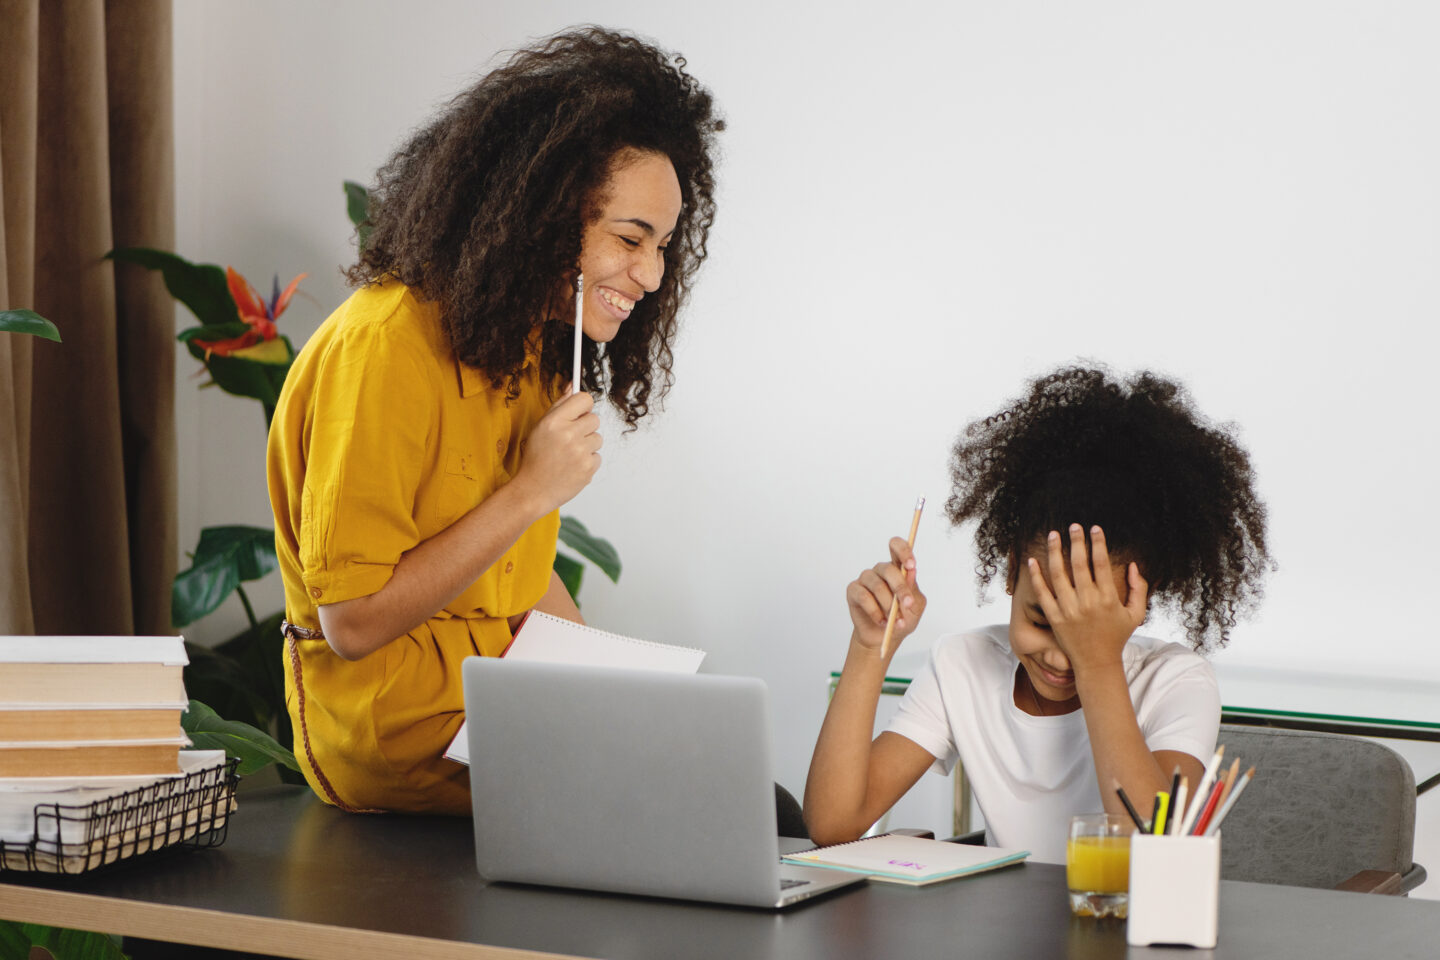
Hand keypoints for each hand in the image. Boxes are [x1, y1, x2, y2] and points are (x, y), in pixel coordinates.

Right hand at [511, 391, 600, 514]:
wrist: (534, 490)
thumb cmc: (536, 458)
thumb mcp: (541, 427)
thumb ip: (559, 405)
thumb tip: (573, 385)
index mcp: (554, 422)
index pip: (584, 399)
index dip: (583, 405)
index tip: (579, 412)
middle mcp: (569, 435)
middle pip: (595, 419)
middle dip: (585, 427)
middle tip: (570, 438)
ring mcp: (580, 453)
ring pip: (598, 438)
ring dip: (587, 445)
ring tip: (569, 454)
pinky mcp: (589, 468)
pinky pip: (597, 456)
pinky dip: (588, 460)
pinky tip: (573, 466)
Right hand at [846, 538, 925, 653]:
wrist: (883, 638)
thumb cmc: (901, 619)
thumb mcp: (914, 607)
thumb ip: (913, 590)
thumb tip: (911, 573)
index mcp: (898, 569)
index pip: (897, 547)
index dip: (903, 551)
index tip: (911, 565)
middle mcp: (881, 571)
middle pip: (888, 569)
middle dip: (900, 588)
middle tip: (907, 604)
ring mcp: (866, 579)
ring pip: (877, 585)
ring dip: (888, 605)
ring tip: (894, 620)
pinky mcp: (854, 590)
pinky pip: (864, 597)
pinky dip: (875, 612)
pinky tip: (881, 621)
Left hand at [1026, 524, 1146, 673]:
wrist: (1097, 663)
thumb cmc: (1117, 636)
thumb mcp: (1136, 614)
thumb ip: (1139, 589)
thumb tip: (1133, 565)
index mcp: (1107, 598)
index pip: (1101, 563)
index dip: (1098, 543)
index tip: (1095, 528)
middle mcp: (1087, 601)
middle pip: (1079, 564)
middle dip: (1077, 541)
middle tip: (1073, 526)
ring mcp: (1068, 609)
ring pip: (1058, 574)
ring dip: (1055, 551)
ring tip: (1053, 535)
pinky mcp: (1054, 617)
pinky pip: (1042, 593)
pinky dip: (1036, 576)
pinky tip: (1032, 560)